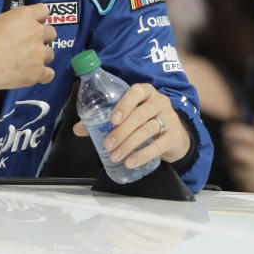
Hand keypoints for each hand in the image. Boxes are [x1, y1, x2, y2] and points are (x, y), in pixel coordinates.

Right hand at [0, 4, 56, 91]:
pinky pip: (49, 74)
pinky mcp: (37, 71)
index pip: (43, 11)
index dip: (39, 17)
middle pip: (51, 32)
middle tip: (30, 43)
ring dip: (41, 57)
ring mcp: (38, 53)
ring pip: (50, 53)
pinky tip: (35, 73)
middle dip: (42, 38)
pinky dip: (43, 75)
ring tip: (28, 60)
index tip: (36, 22)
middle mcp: (35, 32)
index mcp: (23, 16)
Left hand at [73, 83, 190, 166]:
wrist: (173, 135)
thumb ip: (103, 120)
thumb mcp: (128, 116)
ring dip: (129, 144)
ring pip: (148, 129)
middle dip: (122, 131)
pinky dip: (143, 154)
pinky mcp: (174, 135)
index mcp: (145, 92)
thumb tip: (78, 129)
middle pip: (140, 114)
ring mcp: (169, 118)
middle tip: (108, 145)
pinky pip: (159, 145)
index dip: (124, 104)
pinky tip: (131, 161)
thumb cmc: (144, 121)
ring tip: (116, 156)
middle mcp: (159, 102)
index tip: (113, 119)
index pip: (136, 92)